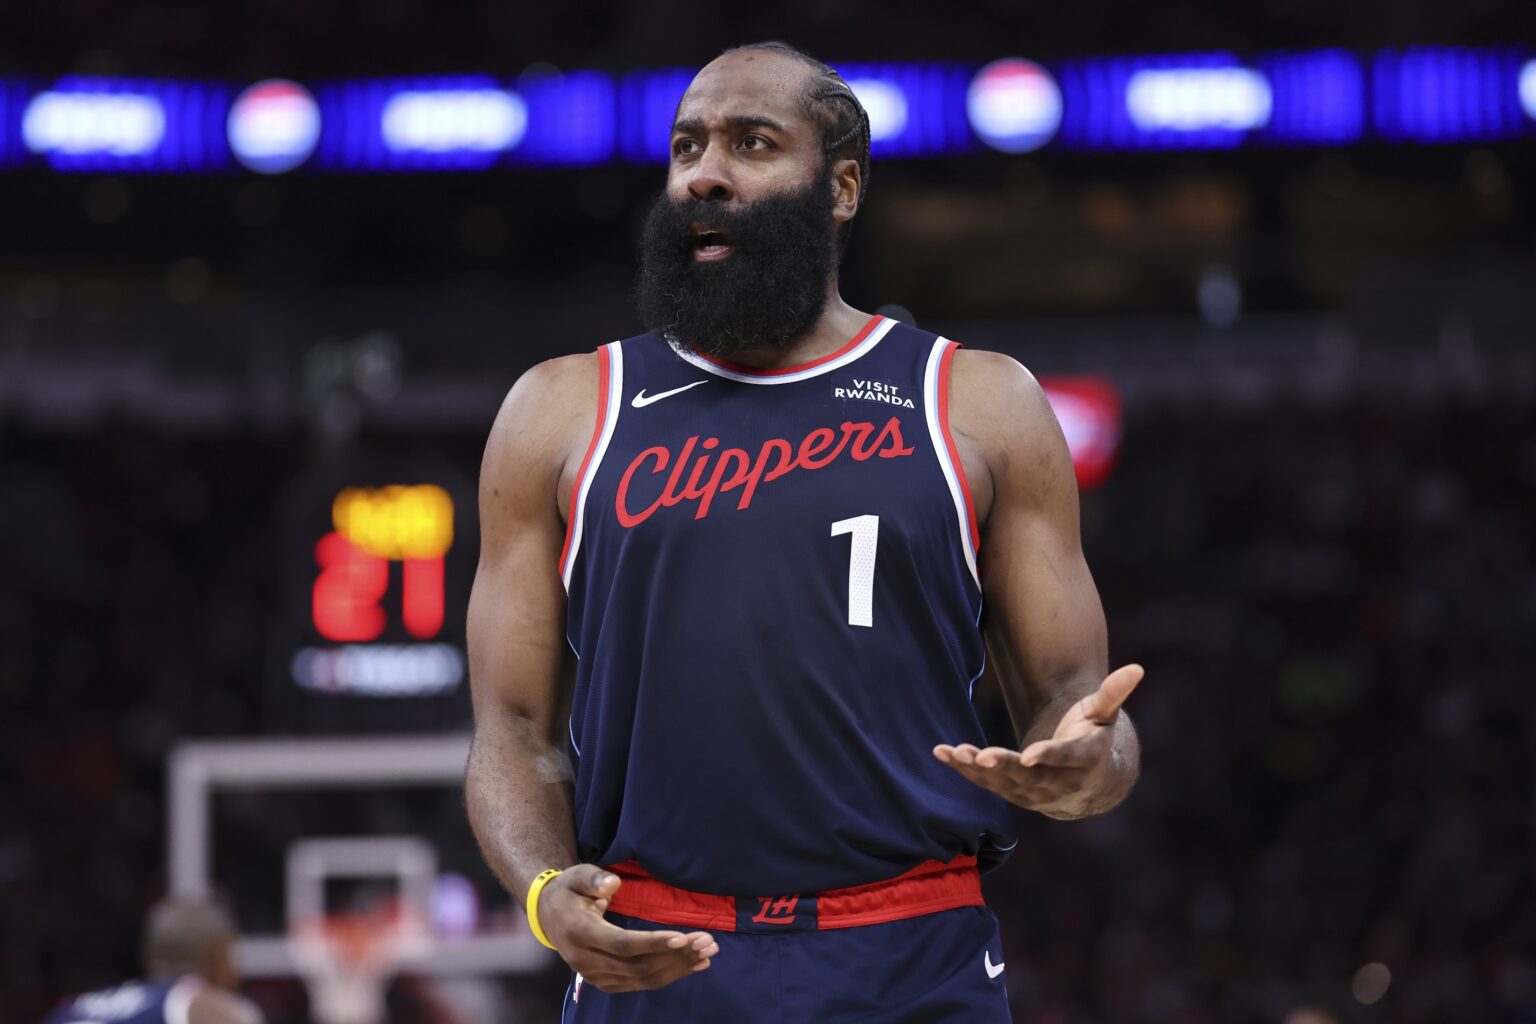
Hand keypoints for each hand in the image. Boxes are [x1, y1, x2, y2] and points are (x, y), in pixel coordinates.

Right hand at [537, 864, 718, 992]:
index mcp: (579, 933)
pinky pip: (641, 983)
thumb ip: (593, 879)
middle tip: (708, 942)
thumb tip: (612, 884)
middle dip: (676, 955)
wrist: (549, 916)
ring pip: (643, 978)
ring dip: (678, 967)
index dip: (653, 943)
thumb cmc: (569, 890)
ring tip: (708, 953)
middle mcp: (586, 961)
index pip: (621, 944)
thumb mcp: (576, 875)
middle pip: (638, 966)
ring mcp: (596, 976)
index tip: (683, 936)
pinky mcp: (607, 981)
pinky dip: (669, 975)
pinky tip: (693, 965)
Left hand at [933, 663, 1142, 816]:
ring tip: (954, 752)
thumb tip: (1138, 667)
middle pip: (1028, 776)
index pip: (1065, 759)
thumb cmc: (1094, 737)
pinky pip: (985, 781)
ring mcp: (1033, 792)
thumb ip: (1114, 693)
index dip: (1048, 757)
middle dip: (1004, 766)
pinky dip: (963, 768)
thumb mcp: (1104, 715)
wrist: (1088, 782)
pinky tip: (941, 753)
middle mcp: (1058, 782)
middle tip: (983, 755)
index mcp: (1083, 760)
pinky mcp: (1012, 791)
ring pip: (1002, 782)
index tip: (1030, 756)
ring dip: (977, 768)